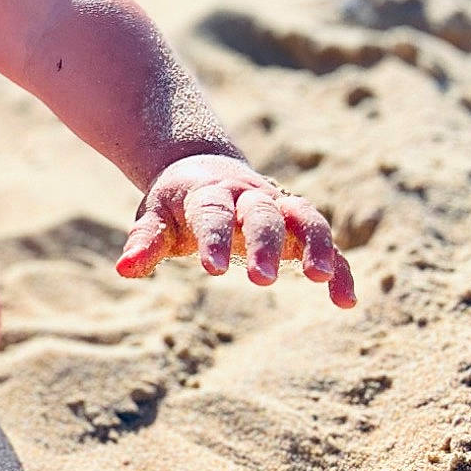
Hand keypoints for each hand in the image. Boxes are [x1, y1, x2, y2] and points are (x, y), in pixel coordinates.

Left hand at [116, 153, 354, 307]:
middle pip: (263, 214)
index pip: (213, 213)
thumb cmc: (177, 202)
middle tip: (259, 279)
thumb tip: (124, 269)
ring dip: (316, 246)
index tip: (211, 269)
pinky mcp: (298, 226)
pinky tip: (346, 302)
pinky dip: (341, 268)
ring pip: (306, 219)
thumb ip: (145, 243)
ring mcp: (279, 207)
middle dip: (264, 244)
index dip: (213, 238)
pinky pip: (326, 244)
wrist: (204, 168)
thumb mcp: (155, 217)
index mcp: (210, 192)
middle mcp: (250, 196)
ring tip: (321, 280)